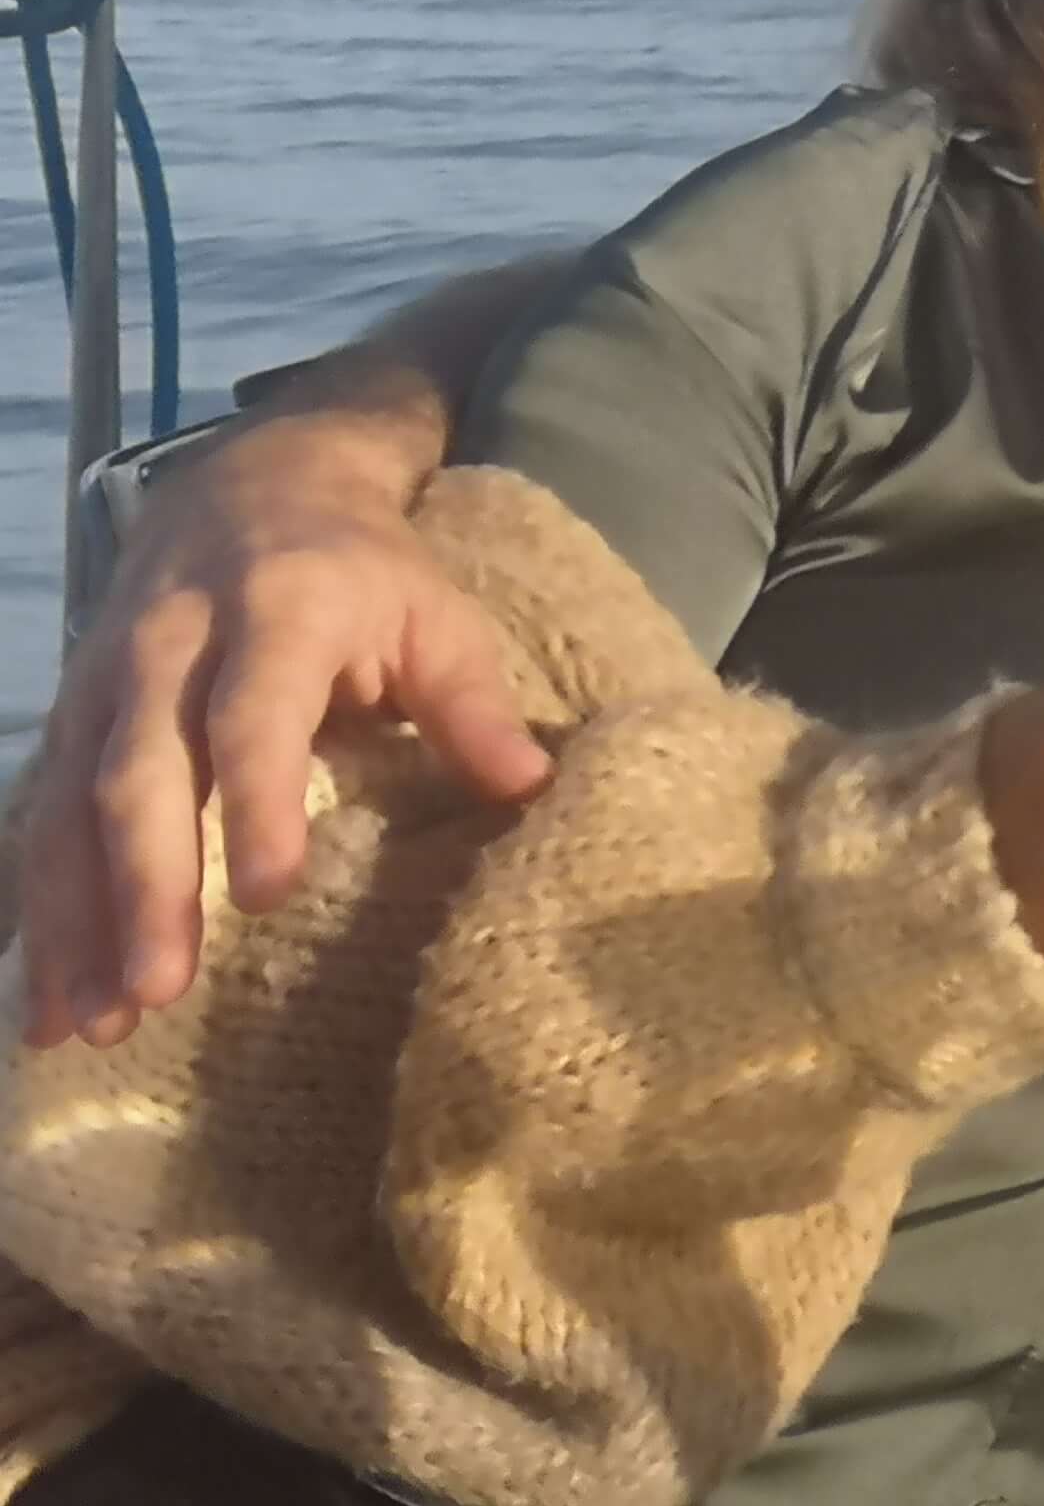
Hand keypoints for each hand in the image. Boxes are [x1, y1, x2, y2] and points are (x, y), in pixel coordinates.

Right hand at [17, 414, 549, 1050]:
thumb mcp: (436, 612)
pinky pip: (39, 823)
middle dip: (145, 886)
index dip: (257, 803)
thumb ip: (473, 704)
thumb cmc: (365, 568)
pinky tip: (52, 1007)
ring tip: (96, 1023)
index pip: (254, 716)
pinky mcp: (68, 721)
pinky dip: (41, 915)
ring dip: (77, 921)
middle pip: (142, 773)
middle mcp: (168, 647)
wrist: (254, 482)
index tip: (268, 896)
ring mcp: (103, 685)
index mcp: (276, 613)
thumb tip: (532, 789)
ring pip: (70, 809)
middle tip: (160, 990)